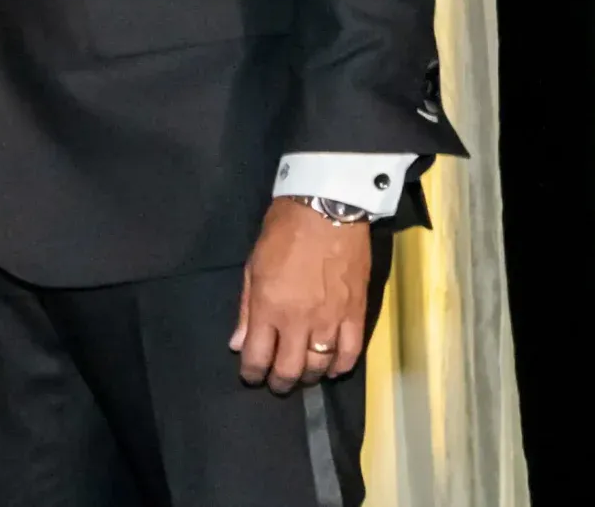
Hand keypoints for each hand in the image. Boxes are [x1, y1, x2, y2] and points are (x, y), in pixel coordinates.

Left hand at [230, 197, 370, 392]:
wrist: (326, 211)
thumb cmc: (282, 233)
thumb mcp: (253, 267)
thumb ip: (246, 309)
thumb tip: (238, 344)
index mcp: (269, 307)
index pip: (258, 356)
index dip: (252, 373)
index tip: (251, 376)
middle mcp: (299, 321)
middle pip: (290, 369)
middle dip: (280, 382)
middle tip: (277, 383)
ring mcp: (330, 320)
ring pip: (320, 366)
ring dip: (309, 376)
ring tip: (302, 375)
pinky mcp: (356, 315)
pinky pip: (351, 353)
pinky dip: (341, 366)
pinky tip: (333, 369)